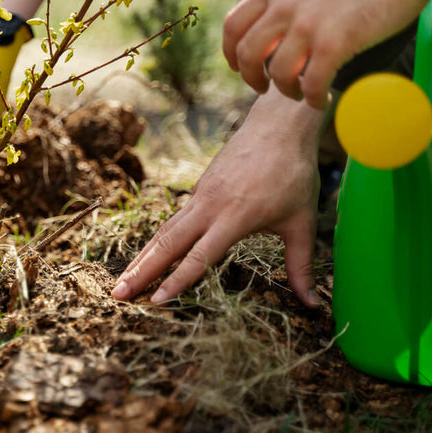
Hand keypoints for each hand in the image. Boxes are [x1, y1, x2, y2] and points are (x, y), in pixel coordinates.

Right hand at [111, 88, 322, 307]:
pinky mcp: (199, 189)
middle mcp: (209, 207)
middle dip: (141, 271)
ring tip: (121, 281)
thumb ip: (301, 266)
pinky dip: (156, 241)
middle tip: (116, 295)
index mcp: (234, 218)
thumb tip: (315, 305)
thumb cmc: (293, 174)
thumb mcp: (302, 223)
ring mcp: (200, 196)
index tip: (156, 300)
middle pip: (167, 244)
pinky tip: (146, 256)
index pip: (199, 256)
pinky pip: (173, 219)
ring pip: (164, 231)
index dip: (177, 280)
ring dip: (141, 257)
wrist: (278, 127)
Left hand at [224, 0, 430, 108]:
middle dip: (251, 78)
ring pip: (278, 73)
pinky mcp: (334, 43)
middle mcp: (284, 6)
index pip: (233, 26)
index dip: (230, 52)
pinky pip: (311, 83)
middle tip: (264, 88)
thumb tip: (277, 17)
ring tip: (301, 93)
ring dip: (287, 90)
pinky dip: (313, 98)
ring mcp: (307, 25)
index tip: (238, 66)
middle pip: (247, 54)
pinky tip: (322, 100)